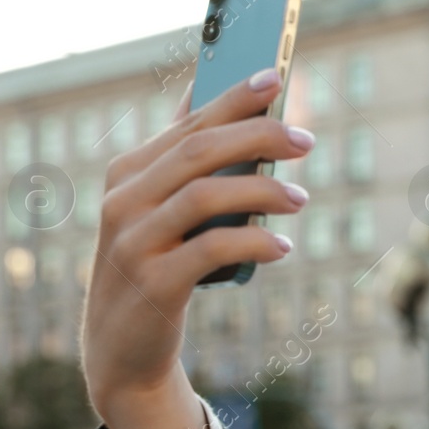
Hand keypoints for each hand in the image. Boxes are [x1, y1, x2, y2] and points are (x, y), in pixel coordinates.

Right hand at [80, 67, 312, 418]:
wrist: (122, 351)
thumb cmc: (155, 268)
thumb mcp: (159, 211)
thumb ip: (180, 160)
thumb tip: (204, 95)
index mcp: (128, 173)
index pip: (188, 124)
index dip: (232, 98)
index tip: (275, 76)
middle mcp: (124, 200)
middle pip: (199, 152)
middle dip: (258, 136)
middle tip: (307, 140)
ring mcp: (133, 241)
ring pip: (204, 196)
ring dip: (262, 192)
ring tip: (302, 200)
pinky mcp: (153, 283)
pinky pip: (210, 251)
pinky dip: (252, 243)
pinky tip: (283, 248)